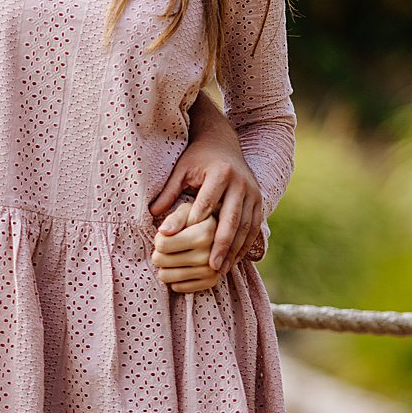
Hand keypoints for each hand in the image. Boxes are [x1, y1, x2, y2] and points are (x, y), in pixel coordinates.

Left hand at [149, 126, 264, 272]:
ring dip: (235, 250)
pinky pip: (254, 227)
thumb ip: (169, 192)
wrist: (223, 143)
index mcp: (221, 172)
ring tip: (223, 269)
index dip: (198, 222)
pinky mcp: (259, 200)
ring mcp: (253, 193)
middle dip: (222, 244)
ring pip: (246, 226)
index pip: (208, 201)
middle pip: (232, 218)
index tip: (188, 241)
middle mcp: (241, 183)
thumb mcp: (181, 170)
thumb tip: (152, 214)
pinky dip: (245, 245)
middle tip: (212, 266)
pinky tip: (234, 260)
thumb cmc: (198, 158)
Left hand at [152, 200, 220, 292]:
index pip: (162, 244)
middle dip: (159, 253)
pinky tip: (181, 268)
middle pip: (161, 260)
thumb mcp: (188, 211)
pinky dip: (174, 279)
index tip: (167, 235)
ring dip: (165, 267)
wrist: (223, 234)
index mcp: (205, 233)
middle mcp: (210, 254)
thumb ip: (175, 218)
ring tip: (173, 257)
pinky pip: (178, 287)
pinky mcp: (210, 282)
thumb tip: (163, 231)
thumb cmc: (199, 219)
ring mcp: (211, 271)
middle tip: (168, 248)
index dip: (159, 239)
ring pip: (166, 276)